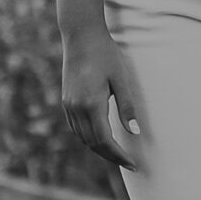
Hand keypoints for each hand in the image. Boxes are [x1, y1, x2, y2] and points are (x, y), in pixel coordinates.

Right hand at [60, 30, 143, 169]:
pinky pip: (77, 128)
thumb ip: (127, 107)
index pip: (105, 140)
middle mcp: (76, 108)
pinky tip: (100, 138)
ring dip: (99, 149)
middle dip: (111, 156)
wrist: (81, 35)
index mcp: (91, 104)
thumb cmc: (105, 53)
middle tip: (128, 163)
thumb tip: (134, 132)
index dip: (119, 155)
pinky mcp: (66, 101)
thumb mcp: (121, 78)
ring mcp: (69, 105)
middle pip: (93, 143)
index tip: (132, 163)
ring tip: (117, 154)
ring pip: (83, 138)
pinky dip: (89, 138)